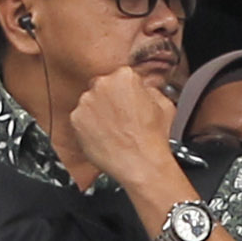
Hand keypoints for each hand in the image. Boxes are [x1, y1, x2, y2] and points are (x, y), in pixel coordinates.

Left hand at [62, 58, 181, 194]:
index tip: (128, 102)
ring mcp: (87, 102)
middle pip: (102, 87)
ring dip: (99, 113)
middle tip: (122, 118)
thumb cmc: (154, 138)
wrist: (141, 164)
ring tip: (114, 130)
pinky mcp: (76, 119)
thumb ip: (150, 90)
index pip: (120, 77)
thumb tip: (144, 89)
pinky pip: (81, 120)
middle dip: (110, 100)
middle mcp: (103, 84)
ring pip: (90, 103)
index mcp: (125, 76)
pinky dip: (89, 127)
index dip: (125, 91)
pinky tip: (105, 137)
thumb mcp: (165, 105)